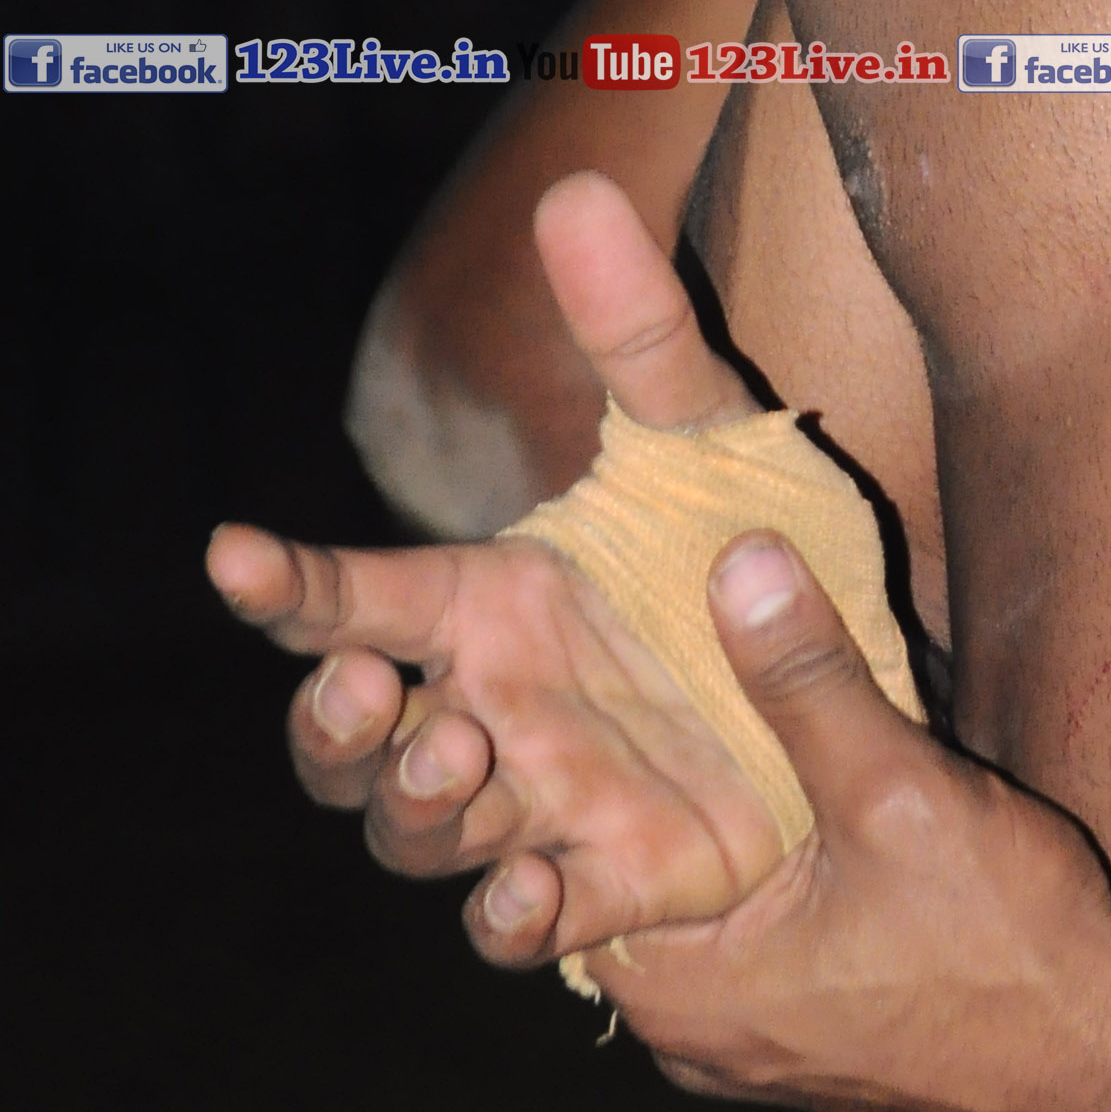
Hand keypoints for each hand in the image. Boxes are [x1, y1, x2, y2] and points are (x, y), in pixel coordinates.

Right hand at [207, 175, 795, 965]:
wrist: (880, 672)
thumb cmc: (763, 540)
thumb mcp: (713, 434)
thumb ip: (642, 329)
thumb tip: (575, 189)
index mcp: (494, 600)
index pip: (354, 595)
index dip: (286, 583)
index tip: (230, 552)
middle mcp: (494, 705)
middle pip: (344, 742)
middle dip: (330, 728)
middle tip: (374, 689)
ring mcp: (542, 800)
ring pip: (415, 834)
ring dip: (414, 808)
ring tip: (466, 762)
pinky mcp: (617, 883)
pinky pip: (526, 922)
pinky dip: (510, 920)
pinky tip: (530, 894)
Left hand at [578, 534, 1110, 1111]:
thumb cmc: (1009, 942)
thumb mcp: (900, 789)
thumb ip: (809, 677)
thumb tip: (735, 560)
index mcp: (681, 994)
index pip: (566, 870)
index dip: (578, 766)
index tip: (588, 674)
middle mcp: (696, 1039)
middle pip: (637, 882)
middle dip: (652, 784)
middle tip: (654, 667)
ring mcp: (756, 1049)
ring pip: (702, 908)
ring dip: (717, 826)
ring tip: (727, 709)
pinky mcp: (815, 1039)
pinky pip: (755, 938)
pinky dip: (767, 869)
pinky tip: (803, 790)